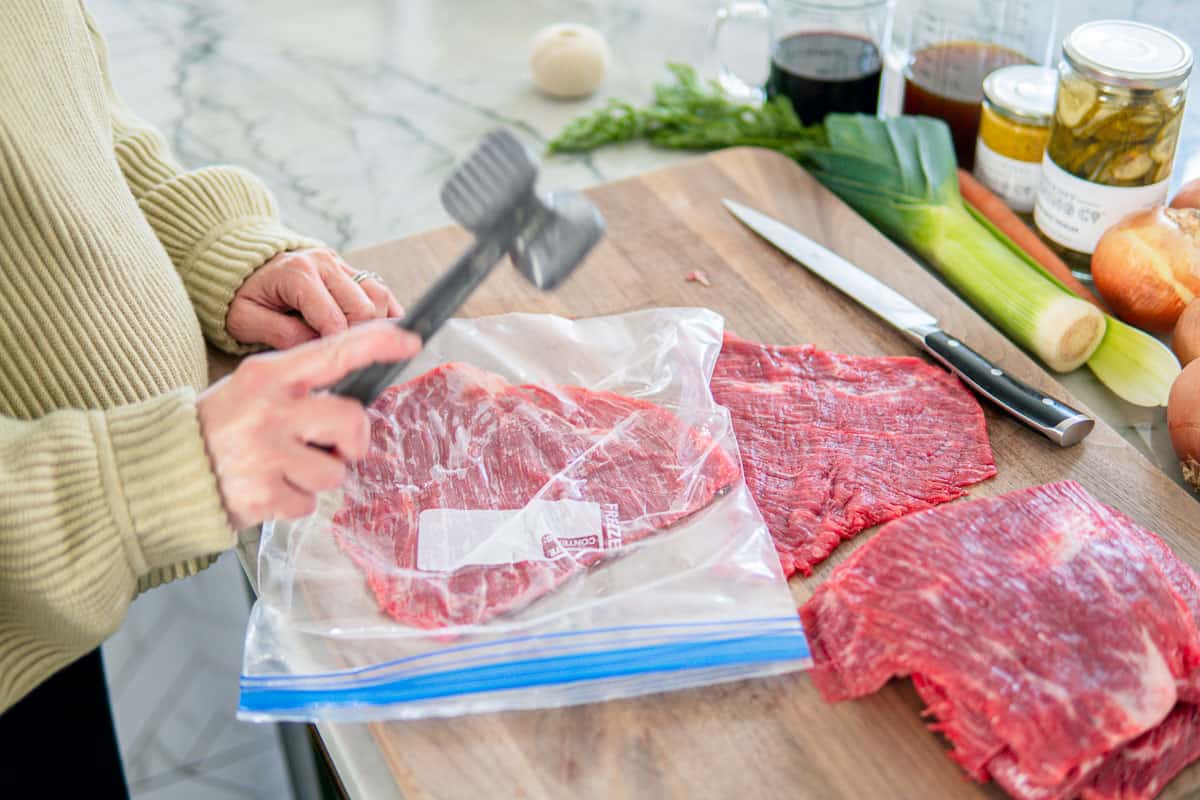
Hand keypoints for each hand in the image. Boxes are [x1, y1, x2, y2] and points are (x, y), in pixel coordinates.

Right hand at [197, 320, 420, 528]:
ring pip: (336, 472)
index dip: (378, 343)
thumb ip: (301, 386)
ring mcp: (266, 454)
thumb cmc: (221, 426)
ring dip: (318, 476)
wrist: (165, 469)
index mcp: (269, 375)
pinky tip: (267, 488)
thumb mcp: (253, 388)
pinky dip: (294, 500)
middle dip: (351, 441)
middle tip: (329, 447)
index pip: (334, 351)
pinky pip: (309, 502)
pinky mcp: (264, 495)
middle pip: (352, 422)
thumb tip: (358, 397)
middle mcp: (270, 411)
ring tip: (282, 467)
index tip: (411, 340)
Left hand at [227, 248, 403, 348]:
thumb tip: (319, 350)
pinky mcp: (350, 269)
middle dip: (360, 339)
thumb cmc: (243, 296)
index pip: (336, 319)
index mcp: (298, 274)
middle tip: (348, 361)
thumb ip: (282, 335)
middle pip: (366, 308)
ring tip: (361, 348)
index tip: (334, 368)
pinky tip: (375, 334)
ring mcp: (340, 264)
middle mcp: (324, 263)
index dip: (339, 348)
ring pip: (379, 296)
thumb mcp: (246, 321)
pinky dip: (385, 314)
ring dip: (377, 326)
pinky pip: (380, 291)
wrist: (241, 267)